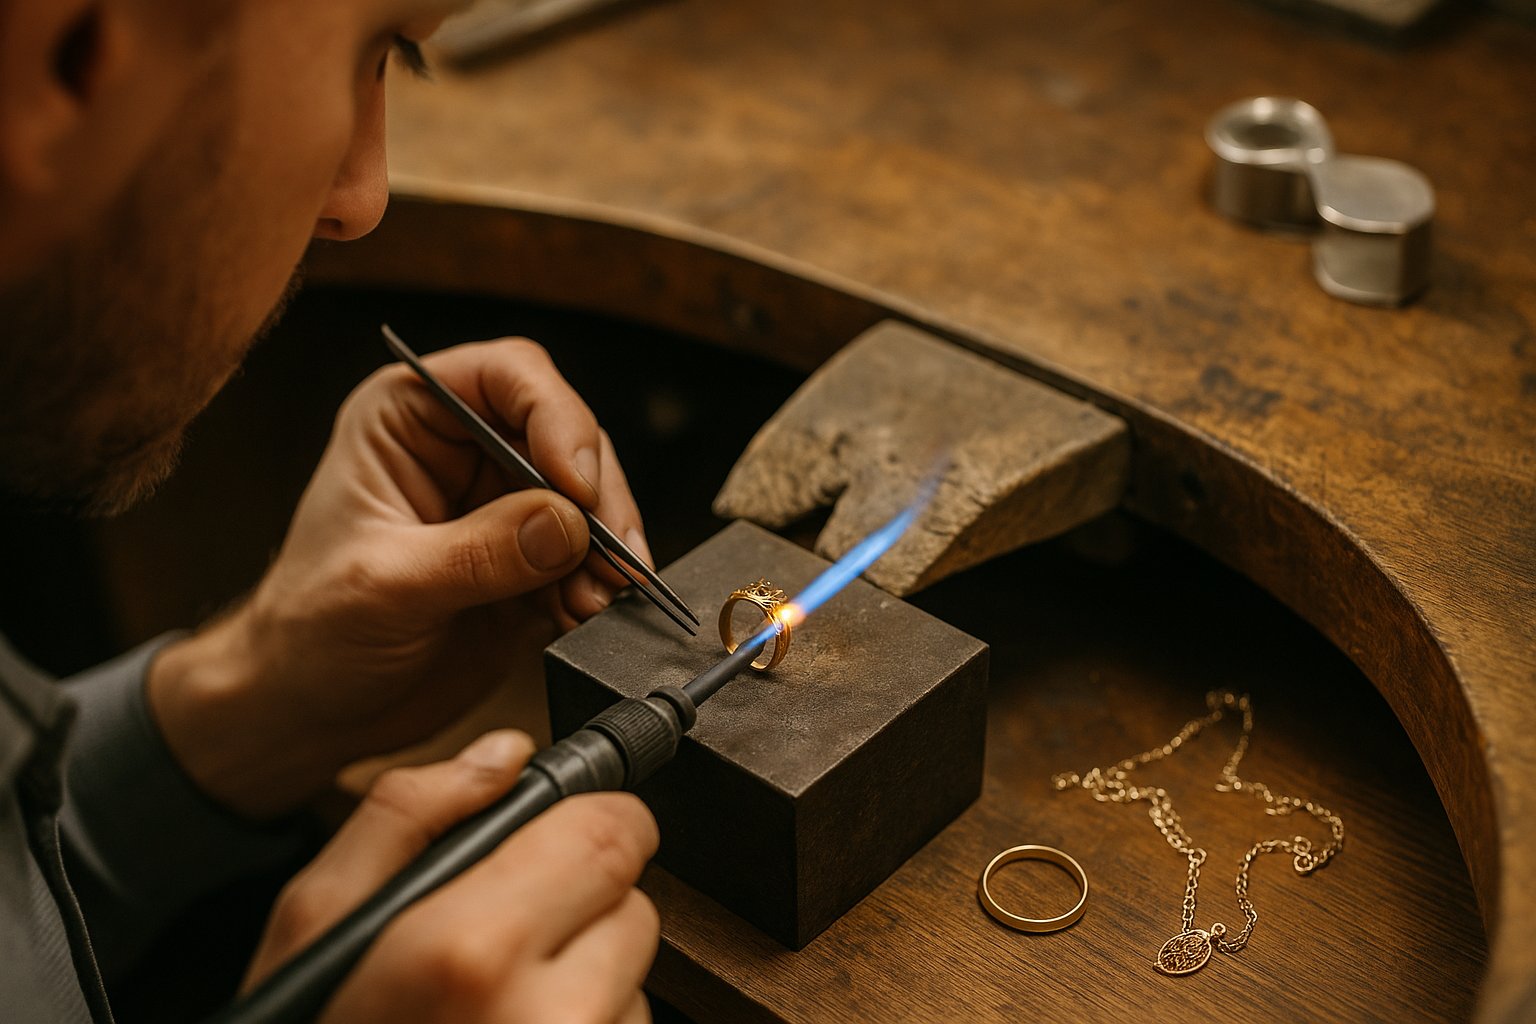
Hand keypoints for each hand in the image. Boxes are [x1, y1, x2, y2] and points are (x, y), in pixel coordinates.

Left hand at [149, 339, 652, 816]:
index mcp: (410, 419)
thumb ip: (477, 553)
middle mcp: (464, 451)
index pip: (508, 376)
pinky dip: (600, 588)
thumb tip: (565, 525)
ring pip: (591, 501)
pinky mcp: (532, 567)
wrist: (310, 711)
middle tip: (605, 557)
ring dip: (606, 551)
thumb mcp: (383, 586)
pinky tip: (586, 617)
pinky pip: (590, 561)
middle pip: (567, 439)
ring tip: (593, 600)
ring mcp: (503, 510)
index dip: (556, 417)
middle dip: (594, 499)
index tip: (574, 484)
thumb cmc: (308, 632)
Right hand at [244, 730, 659, 1023]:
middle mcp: (551, 1018)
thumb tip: (504, 756)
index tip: (555, 838)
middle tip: (499, 944)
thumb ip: (408, 817)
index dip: (585, 823)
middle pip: (634, 899)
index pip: (615, 830)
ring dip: (583, 981)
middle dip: (580, 903)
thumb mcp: (314, 929)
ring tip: (492, 1017)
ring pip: (634, 978)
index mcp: (472, 952)